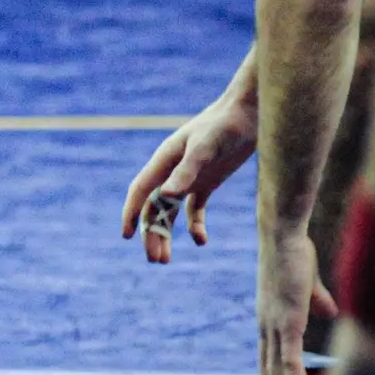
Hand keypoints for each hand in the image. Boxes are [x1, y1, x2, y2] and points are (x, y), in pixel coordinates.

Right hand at [121, 94, 257, 260]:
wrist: (248, 114)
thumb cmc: (224, 126)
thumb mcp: (206, 147)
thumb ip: (187, 171)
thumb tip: (167, 195)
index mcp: (164, 161)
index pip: (140, 191)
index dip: (131, 213)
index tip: (126, 235)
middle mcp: (171, 171)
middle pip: (154, 207)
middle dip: (151, 233)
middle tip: (156, 259)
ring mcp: (188, 177)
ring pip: (170, 211)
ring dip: (167, 234)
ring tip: (166, 259)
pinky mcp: (206, 182)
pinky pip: (194, 209)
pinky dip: (195, 226)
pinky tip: (201, 240)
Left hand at [256, 232, 338, 374]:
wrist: (282, 233)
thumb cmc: (293, 253)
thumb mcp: (306, 284)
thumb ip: (316, 301)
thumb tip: (329, 312)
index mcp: (270, 319)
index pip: (267, 358)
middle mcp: (267, 325)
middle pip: (267, 370)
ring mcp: (276, 324)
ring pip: (275, 370)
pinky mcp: (288, 319)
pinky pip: (290, 355)